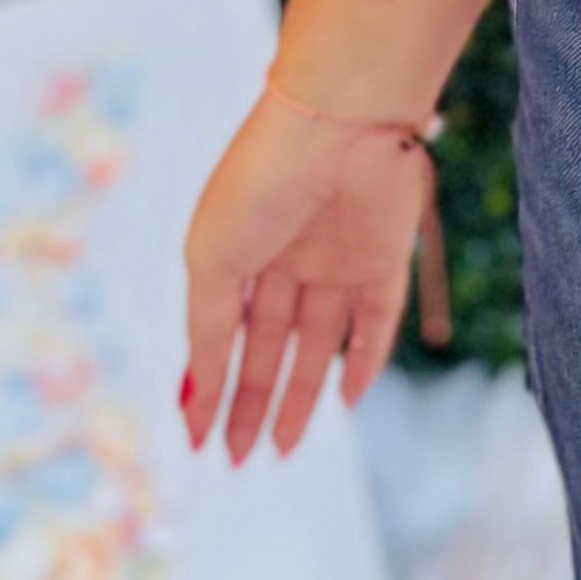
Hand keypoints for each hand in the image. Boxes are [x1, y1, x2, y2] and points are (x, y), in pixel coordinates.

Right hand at [182, 89, 433, 463]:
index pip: (223, 330)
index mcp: (238, 249)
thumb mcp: (213, 262)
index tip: (197, 438)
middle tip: (237, 458)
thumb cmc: (261, 183)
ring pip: (320, 343)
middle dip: (251, 402)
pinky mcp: (385, 259)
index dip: (211, 384)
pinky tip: (345, 403)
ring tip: (280, 448)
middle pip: (270, 346)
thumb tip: (194, 402)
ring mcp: (338, 259)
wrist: (340, 121)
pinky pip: (376, 321)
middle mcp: (288, 258)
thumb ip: (208, 334)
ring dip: (302, 396)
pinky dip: (363, 361)